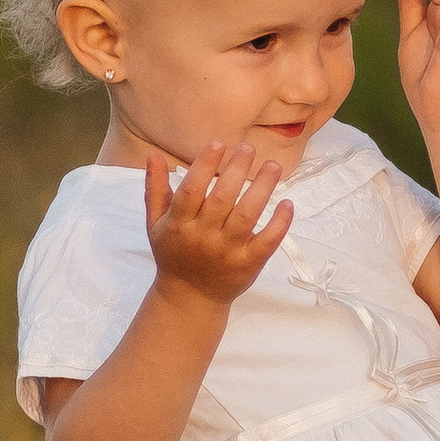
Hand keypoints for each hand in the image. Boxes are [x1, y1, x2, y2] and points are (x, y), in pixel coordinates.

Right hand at [146, 143, 292, 308]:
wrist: (189, 298)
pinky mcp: (248, 264)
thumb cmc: (173, 253)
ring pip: (247, 216)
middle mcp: (203, 237)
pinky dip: (279, 224)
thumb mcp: (155, 223)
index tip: (218, 143)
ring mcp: (227, 252)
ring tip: (272, 166)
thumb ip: (155, 189)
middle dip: (237, 170)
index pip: (192, 191)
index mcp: (178, 225)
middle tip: (249, 147)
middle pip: (222, 200)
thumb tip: (153, 154)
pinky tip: (287, 203)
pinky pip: (267, 242)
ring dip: (262, 189)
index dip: (204, 165)